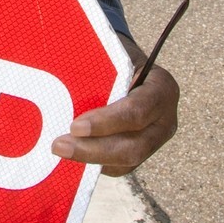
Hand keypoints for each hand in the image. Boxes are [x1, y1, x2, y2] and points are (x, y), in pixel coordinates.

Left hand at [51, 59, 179, 176]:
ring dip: (91, 160)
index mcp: (162, 88)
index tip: (75, 126)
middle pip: (134, 146)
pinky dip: (94, 164)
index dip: (106, 122)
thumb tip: (58, 83)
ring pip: (127, 162)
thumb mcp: (113, 55)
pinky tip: (70, 158)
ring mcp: (156, 140)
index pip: (136, 111)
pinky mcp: (143, 154)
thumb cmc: (116, 56)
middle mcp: (165, 119)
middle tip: (60, 146)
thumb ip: (99, 70)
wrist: (131, 66)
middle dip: (94, 150)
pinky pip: (120, 167)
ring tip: (61, 151)